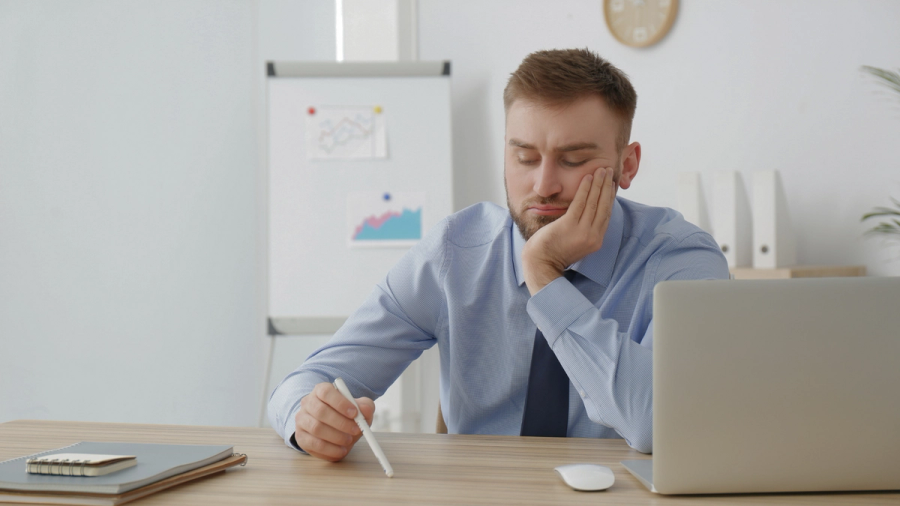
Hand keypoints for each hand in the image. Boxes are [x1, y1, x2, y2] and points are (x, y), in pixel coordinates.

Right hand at [294, 382, 375, 461]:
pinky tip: (341, 450)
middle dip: (341, 422)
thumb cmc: (345, 415)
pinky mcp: (300, 437)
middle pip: (320, 411)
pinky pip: (313, 444)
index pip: (326, 392)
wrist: (332, 427)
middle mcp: (308, 403)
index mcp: (320, 391)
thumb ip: (365, 407)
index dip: (340, 402)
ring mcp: (302, 420)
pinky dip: (330, 449)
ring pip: (316, 428)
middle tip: (356, 430)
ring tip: (349, 441)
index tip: (355, 413)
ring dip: (336, 437)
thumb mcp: (358, 408)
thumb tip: (365, 410)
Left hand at [522, 167, 614, 294]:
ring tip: (601, 170)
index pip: (606, 214)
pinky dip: (585, 189)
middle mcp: (593, 236)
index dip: (610, 197)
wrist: (542, 263)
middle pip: (603, 206)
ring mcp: (582, 231)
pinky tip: (587, 178)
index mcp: (596, 240)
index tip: (612, 184)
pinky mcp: (569, 225)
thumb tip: (590, 212)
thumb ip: (586, 230)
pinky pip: (579, 203)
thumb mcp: (578, 243)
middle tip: (609, 171)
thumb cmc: (556, 252)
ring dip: (598, 184)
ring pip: (594, 202)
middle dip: (607, 186)